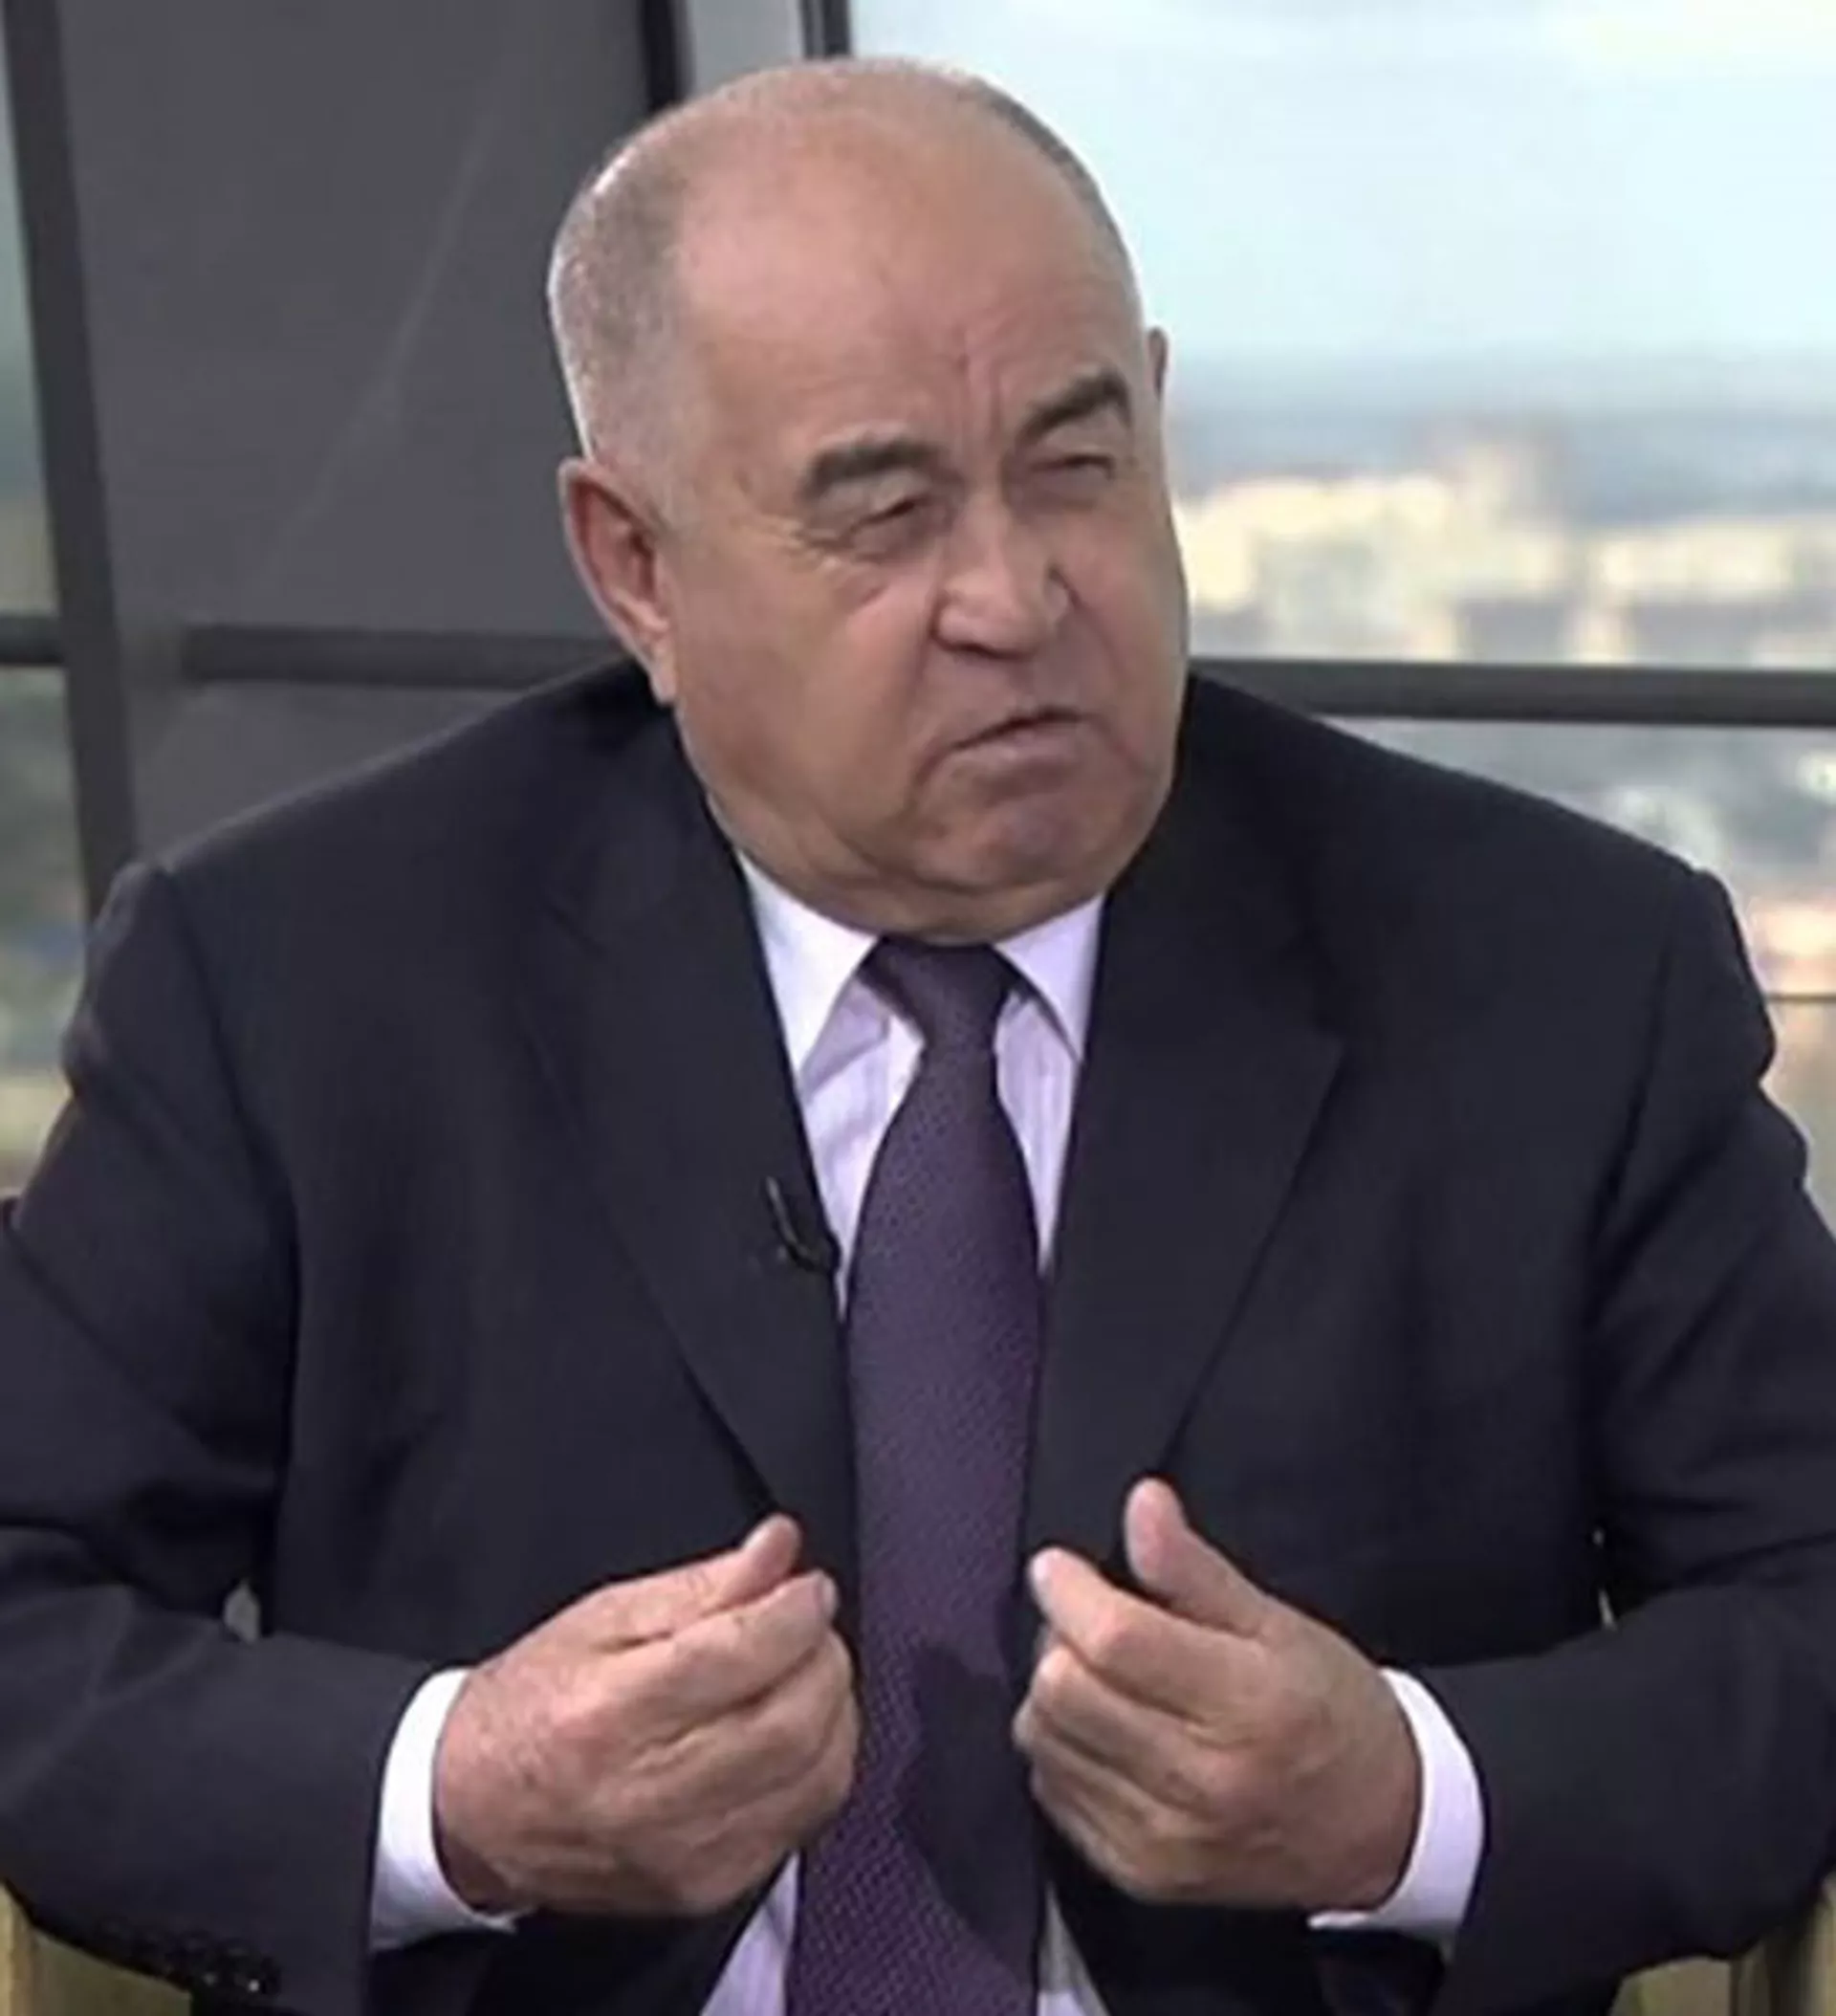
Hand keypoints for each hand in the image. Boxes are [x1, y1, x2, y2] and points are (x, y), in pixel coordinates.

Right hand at [433, 1516, 857, 1918]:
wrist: (476, 1810)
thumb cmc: (532, 1706)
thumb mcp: (603, 1617)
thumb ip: (703, 1585)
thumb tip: (780, 1548)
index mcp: (609, 1713)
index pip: (739, 1656)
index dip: (795, 1611)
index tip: (809, 1586)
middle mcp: (648, 1796)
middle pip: (791, 1722)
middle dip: (823, 1657)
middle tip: (808, 1625)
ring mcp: (685, 1854)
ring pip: (815, 1775)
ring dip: (832, 1710)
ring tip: (802, 1673)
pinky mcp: (709, 1887)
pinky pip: (806, 1820)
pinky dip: (819, 1764)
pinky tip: (791, 1732)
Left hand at [1014, 1480, 1419, 1913]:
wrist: (1382, 1829)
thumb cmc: (1332, 1713)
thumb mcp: (1277, 1622)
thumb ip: (1195, 1567)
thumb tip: (1141, 1506)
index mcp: (1243, 1706)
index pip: (1115, 1641)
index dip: (1069, 1590)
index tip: (1060, 1567)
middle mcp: (1199, 1782)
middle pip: (1063, 1691)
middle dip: (1058, 1636)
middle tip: (1089, 1618)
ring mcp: (1164, 1838)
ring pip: (1044, 1741)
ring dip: (1054, 1694)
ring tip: (1100, 1675)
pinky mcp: (1140, 1873)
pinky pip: (1053, 1793)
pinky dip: (1063, 1750)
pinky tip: (1105, 1731)